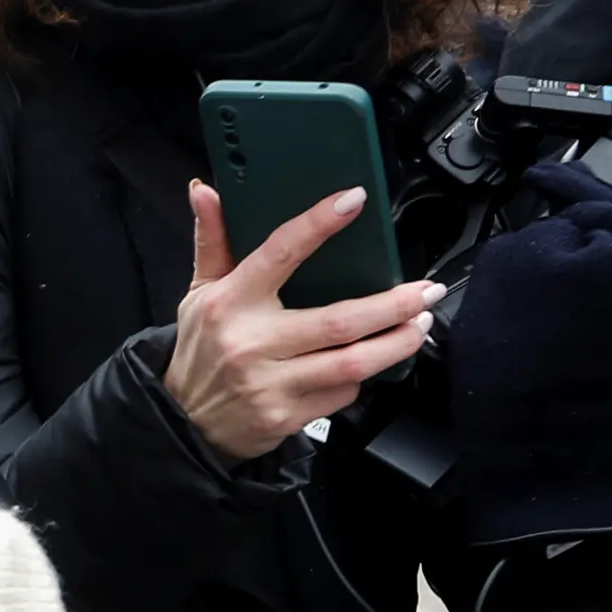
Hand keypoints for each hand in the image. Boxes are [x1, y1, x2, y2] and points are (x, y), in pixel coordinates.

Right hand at [163, 181, 441, 461]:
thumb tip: (204, 191)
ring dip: (396, 343)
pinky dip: (361, 377)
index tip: (353, 200)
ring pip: (352, 363)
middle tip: (426, 291)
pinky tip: (369, 364)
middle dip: (394, 305)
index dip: (318, 224)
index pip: (279, 253)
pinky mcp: (286, 416)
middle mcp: (251, 341)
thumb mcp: (199, 293)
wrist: (184, 420)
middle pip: (339, 321)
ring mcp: (270, 383)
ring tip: (420, 325)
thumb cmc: (200, 349)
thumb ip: (211, 241)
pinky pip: (341, 395)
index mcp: (230, 302)